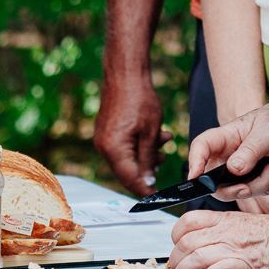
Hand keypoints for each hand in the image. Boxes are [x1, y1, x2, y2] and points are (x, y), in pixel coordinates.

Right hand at [95, 66, 163, 195]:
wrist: (125, 73)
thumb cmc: (139, 98)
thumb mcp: (150, 132)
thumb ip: (148, 159)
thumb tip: (147, 180)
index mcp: (113, 149)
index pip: (130, 180)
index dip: (145, 189)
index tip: (159, 196)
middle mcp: (104, 147)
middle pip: (126, 171)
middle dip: (148, 169)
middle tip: (164, 161)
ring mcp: (103, 139)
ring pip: (126, 158)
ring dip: (146, 154)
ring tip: (164, 142)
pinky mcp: (106, 132)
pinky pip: (122, 147)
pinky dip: (138, 145)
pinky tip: (154, 135)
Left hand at [170, 208, 268, 268]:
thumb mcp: (243, 223)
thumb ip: (221, 231)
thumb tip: (202, 244)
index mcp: (225, 220)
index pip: (188, 221)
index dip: (175, 235)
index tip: (175, 247)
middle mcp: (226, 232)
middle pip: (186, 242)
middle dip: (174, 260)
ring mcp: (235, 248)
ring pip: (196, 257)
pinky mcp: (246, 266)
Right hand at [187, 101, 268, 200]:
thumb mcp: (267, 132)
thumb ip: (250, 151)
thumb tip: (233, 170)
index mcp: (226, 137)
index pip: (201, 147)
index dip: (194, 163)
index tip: (196, 178)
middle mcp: (229, 155)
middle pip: (216, 183)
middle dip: (239, 187)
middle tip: (254, 182)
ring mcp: (242, 169)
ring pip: (242, 191)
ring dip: (265, 182)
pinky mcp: (256, 179)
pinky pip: (261, 192)